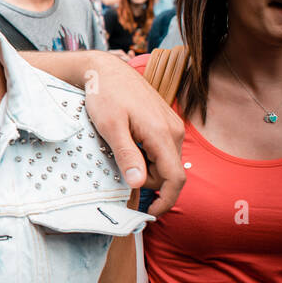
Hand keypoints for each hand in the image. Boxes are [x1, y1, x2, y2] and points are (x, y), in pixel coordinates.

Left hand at [83, 53, 185, 215]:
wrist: (106, 70)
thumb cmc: (106, 95)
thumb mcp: (111, 127)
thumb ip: (127, 156)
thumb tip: (139, 184)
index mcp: (163, 134)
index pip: (175, 178)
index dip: (166, 200)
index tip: (151, 213)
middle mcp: (174, 131)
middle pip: (168, 172)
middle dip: (147, 180)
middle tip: (119, 166)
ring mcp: (172, 126)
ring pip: (164, 162)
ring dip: (146, 167)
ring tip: (121, 149)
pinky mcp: (165, 123)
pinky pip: (161, 150)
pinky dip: (146, 155)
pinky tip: (128, 143)